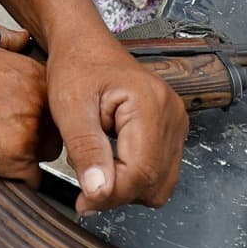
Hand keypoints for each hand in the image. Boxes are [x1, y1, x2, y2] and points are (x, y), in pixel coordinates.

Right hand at [0, 26, 58, 183]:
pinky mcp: (14, 158)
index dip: (35, 112)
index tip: (16, 116)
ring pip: (44, 155)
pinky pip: (30, 180)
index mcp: (31, 71)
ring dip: (26, 157)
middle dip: (34, 135)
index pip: (54, 102)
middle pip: (54, 128)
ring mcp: (28, 129)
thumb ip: (5, 39)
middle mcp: (37, 99)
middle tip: (3, 135)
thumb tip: (20, 37)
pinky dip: (15, 179)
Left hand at [45, 30, 185, 212]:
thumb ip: (86, 150)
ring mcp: (176, 122)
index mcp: (150, 104)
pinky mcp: (171, 130)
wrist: (85, 47)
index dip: (111, 194)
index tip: (83, 200)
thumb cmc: (77, 67)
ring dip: (128, 187)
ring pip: (161, 183)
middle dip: (118, 192)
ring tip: (98, 165)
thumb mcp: (70, 108)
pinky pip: (161, 172)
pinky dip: (136, 177)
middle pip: (154, 181)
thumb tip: (99, 192)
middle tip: (86, 181)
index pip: (141, 171)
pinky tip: (112, 161)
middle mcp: (171, 113)